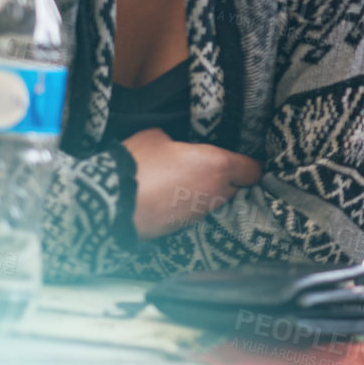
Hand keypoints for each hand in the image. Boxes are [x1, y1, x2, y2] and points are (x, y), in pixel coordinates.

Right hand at [122, 127, 261, 239]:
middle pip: (235, 187)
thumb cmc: (138, 163)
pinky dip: (188, 207)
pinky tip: (171, 199)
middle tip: (208, 169)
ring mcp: (200, 213)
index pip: (253, 171)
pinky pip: (195, 213)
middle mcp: (216, 192)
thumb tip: (175, 143)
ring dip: (207, 194)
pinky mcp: (182, 228)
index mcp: (218, 166)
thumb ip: (176, 139)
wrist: (110, 202)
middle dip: (226, 180)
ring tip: (186, 183)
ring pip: (215, 202)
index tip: (240, 161)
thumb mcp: (156, 136)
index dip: (248, 165)